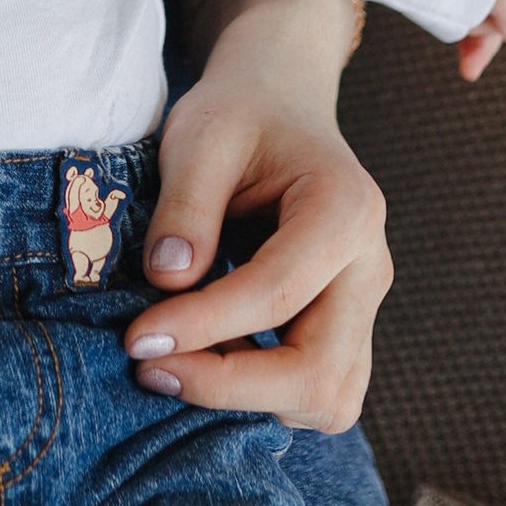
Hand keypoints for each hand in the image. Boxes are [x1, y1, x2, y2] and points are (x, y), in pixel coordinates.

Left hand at [120, 0, 391, 431]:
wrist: (279, 106)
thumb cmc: (240, 116)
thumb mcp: (201, 137)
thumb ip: (186, 205)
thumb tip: (168, 282)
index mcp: (345, 210)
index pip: (276, 294)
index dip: (202, 326)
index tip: (136, 339)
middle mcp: (369, 268)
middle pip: (319, 373)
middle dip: (229, 387)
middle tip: (149, 366)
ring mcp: (363, 306)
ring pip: (328, 399)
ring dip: (247, 399)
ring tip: (175, 362)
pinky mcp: (345, 330)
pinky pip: (316, 392)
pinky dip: (260, 394)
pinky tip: (205, 356)